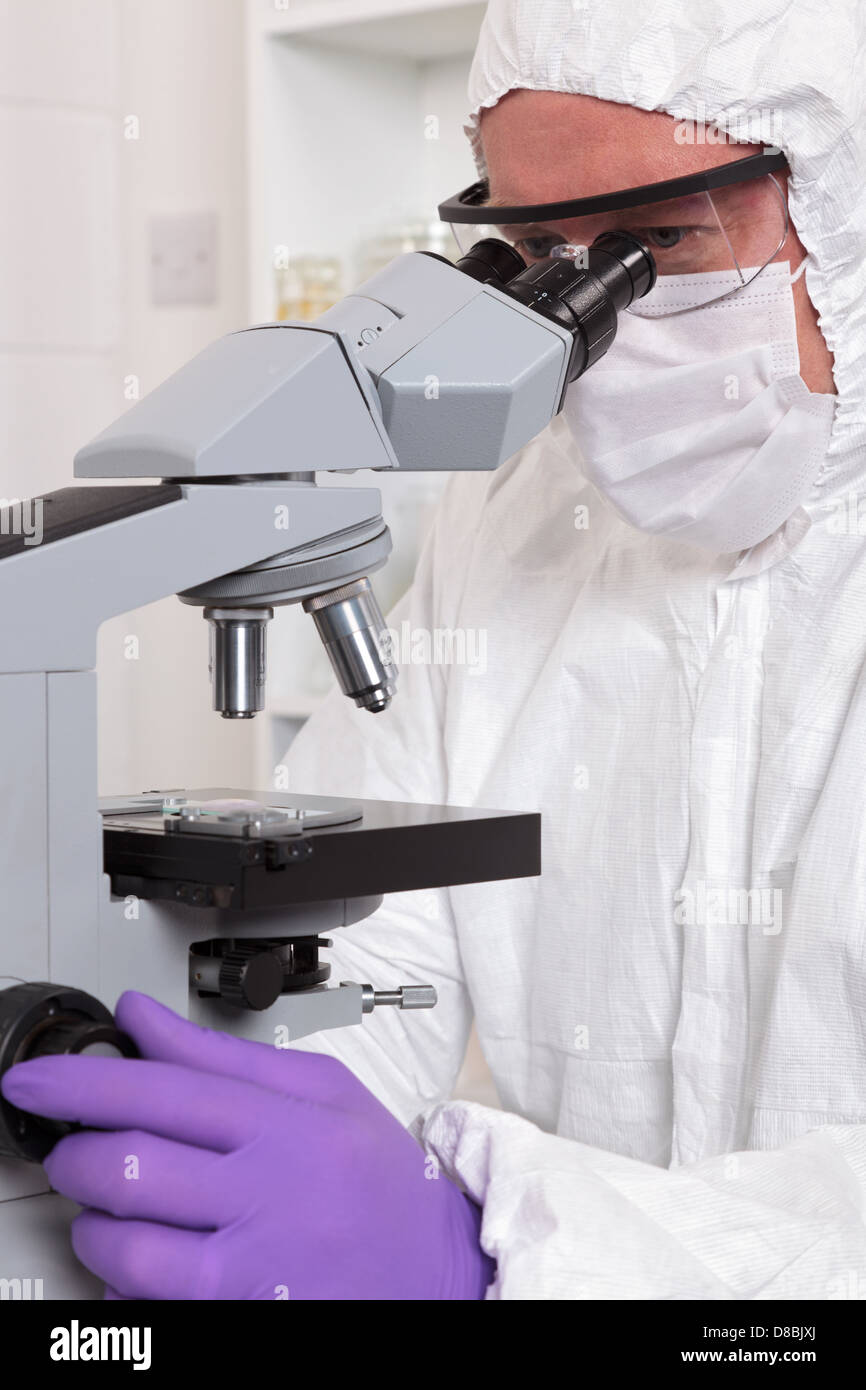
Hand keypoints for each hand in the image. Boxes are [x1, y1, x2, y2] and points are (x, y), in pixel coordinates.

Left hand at [0, 991, 492, 1300]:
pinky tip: (136, 1256)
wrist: (438, 1273)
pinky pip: (150, 1303)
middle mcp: (271, 1192)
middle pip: (134, 1165)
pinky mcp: (243, 1318)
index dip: (84, 1081)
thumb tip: (143, 1018)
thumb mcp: (322, 1091)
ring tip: (101, 1206)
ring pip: (129, 1243)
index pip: (164, 1090)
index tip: (37, 1078)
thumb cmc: (378, 1181)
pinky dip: (120, 1277)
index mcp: (288, 1122)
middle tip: (70, 1147)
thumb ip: (224, 1054)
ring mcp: (255, 1266)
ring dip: (92, 1222)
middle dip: (76, 1154)